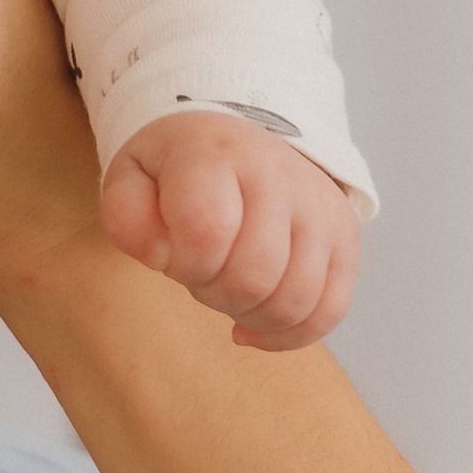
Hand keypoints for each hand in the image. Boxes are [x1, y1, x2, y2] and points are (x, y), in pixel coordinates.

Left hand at [100, 113, 356, 350]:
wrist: (238, 139)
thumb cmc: (177, 170)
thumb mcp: (131, 178)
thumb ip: (127, 217)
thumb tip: (162, 258)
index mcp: (217, 155)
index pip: (208, 232)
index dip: (183, 265)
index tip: (171, 256)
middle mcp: (280, 176)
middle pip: (253, 276)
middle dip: (213, 293)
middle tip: (199, 272)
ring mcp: (320, 208)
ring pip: (294, 299)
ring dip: (249, 314)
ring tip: (225, 289)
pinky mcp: (345, 237)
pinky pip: (330, 309)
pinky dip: (288, 333)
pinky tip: (252, 325)